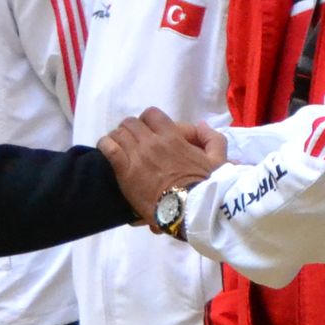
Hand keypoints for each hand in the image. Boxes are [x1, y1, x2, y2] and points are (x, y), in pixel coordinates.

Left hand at [101, 109, 227, 221]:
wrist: (189, 209)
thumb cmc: (205, 187)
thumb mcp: (218, 161)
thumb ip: (212, 139)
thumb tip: (201, 125)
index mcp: (173, 136)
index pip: (152, 115)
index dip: (148, 121)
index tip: (149, 131)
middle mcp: (152, 141)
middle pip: (132, 123)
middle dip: (131, 130)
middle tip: (133, 142)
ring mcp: (137, 155)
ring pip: (119, 133)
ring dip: (118, 138)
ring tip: (120, 148)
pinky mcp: (124, 171)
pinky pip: (108, 148)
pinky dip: (105, 145)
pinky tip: (107, 151)